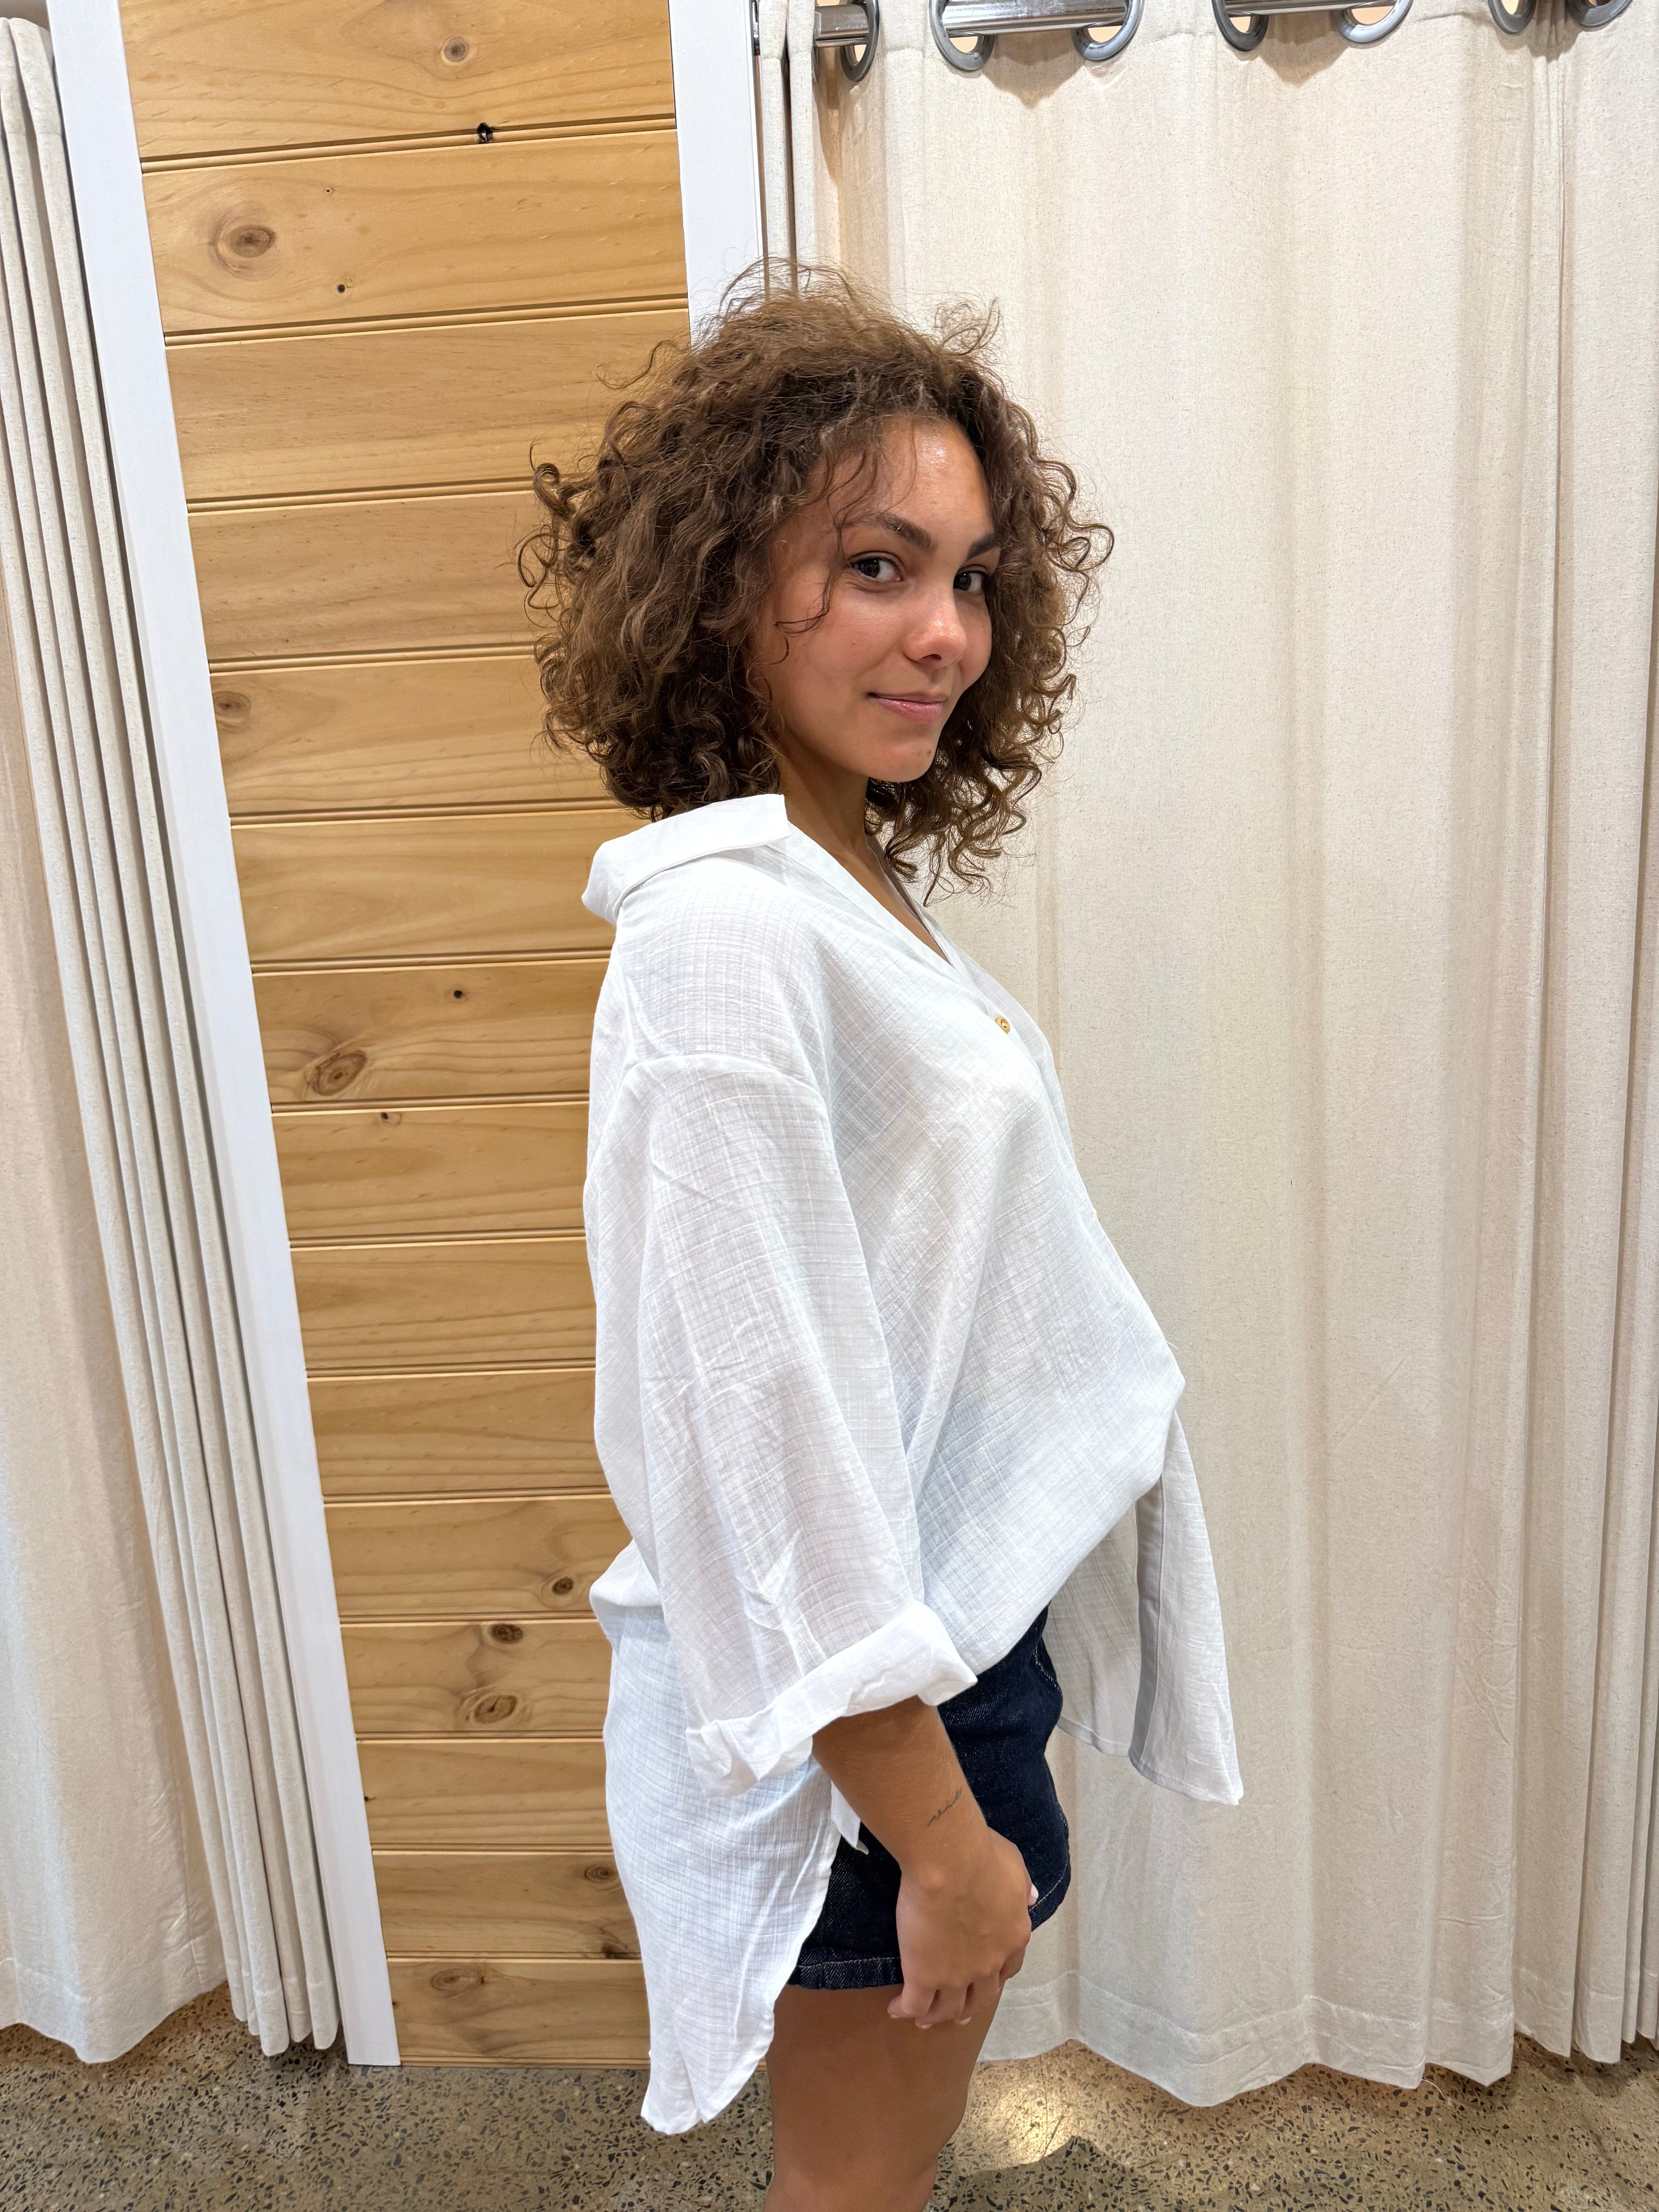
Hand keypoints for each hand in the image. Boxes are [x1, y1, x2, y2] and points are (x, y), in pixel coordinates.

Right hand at [888, 1820, 1035, 2030]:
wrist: (949, 1861)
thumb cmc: (981, 1854)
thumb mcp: (1014, 1866)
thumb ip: (1021, 1886)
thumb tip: (1029, 1899)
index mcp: (1013, 1937)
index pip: (1007, 1969)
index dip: (994, 1976)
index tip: (985, 1978)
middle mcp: (989, 1964)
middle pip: (981, 1997)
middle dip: (969, 2006)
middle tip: (958, 2013)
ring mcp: (957, 1975)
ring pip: (949, 2008)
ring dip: (938, 2015)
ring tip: (925, 2018)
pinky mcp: (924, 1976)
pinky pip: (915, 2004)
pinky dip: (906, 2009)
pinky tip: (896, 2008)